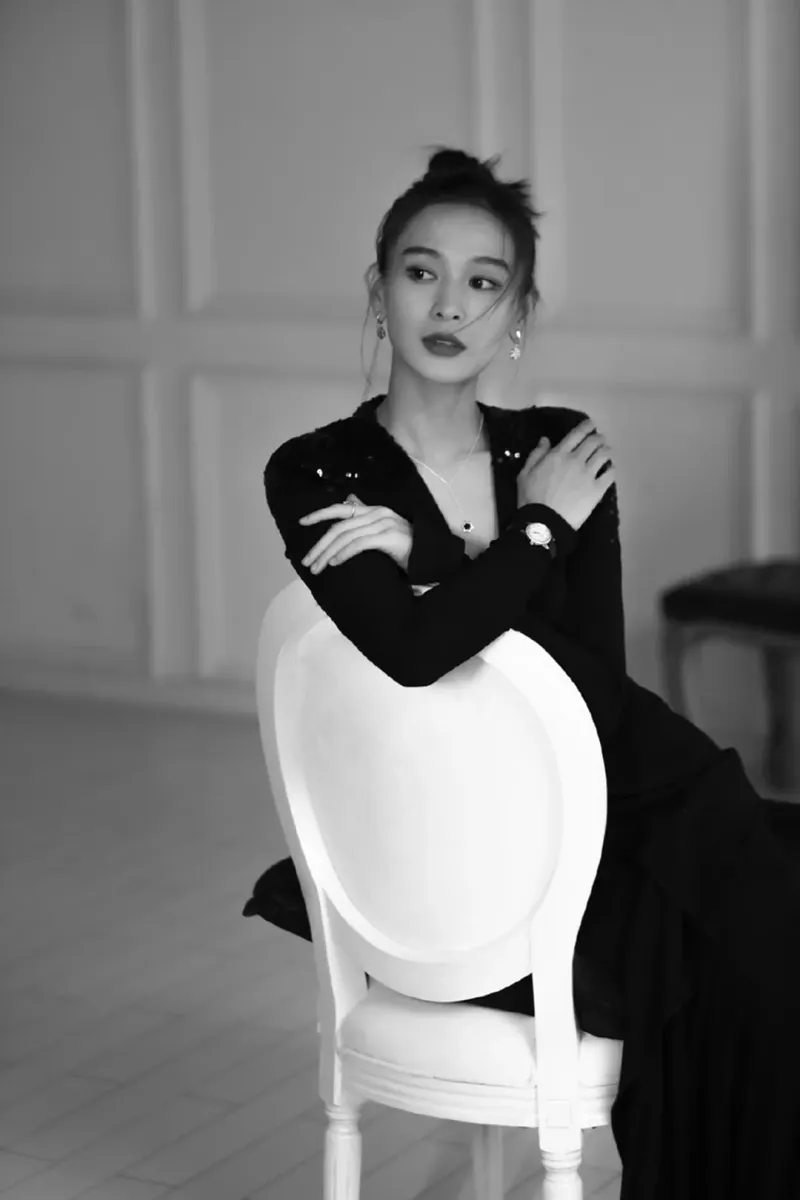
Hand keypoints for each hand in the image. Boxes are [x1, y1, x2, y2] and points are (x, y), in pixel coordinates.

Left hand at [298, 494, 412, 573]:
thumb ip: (365, 521)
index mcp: (373, 510)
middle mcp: (377, 513)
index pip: (340, 508)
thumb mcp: (382, 531)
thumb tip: (348, 503)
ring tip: (317, 567)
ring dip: (328, 554)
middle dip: (319, 545)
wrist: (431, 556)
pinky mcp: (389, 537)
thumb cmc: (405, 547)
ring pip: (346, 537)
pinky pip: (360, 544)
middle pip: (339, 527)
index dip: (319, 514)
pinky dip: (344, 553)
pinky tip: (334, 563)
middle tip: (306, 561)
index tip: (301, 522)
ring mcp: (383, 524)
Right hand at [517, 418, 615, 531]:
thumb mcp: (525, 473)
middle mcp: (576, 460)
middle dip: (598, 438)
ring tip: (605, 452)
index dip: (586, 426)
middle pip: (594, 442)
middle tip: (599, 440)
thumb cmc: (531, 498)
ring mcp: (589, 475)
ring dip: (606, 451)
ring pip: (604, 455)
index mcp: (559, 454)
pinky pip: (610, 474)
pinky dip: (611, 469)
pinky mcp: (597, 490)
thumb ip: (536, 454)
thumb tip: (546, 440)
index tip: (591, 424)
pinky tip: (609, 469)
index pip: (577, 434)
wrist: (544, 522)